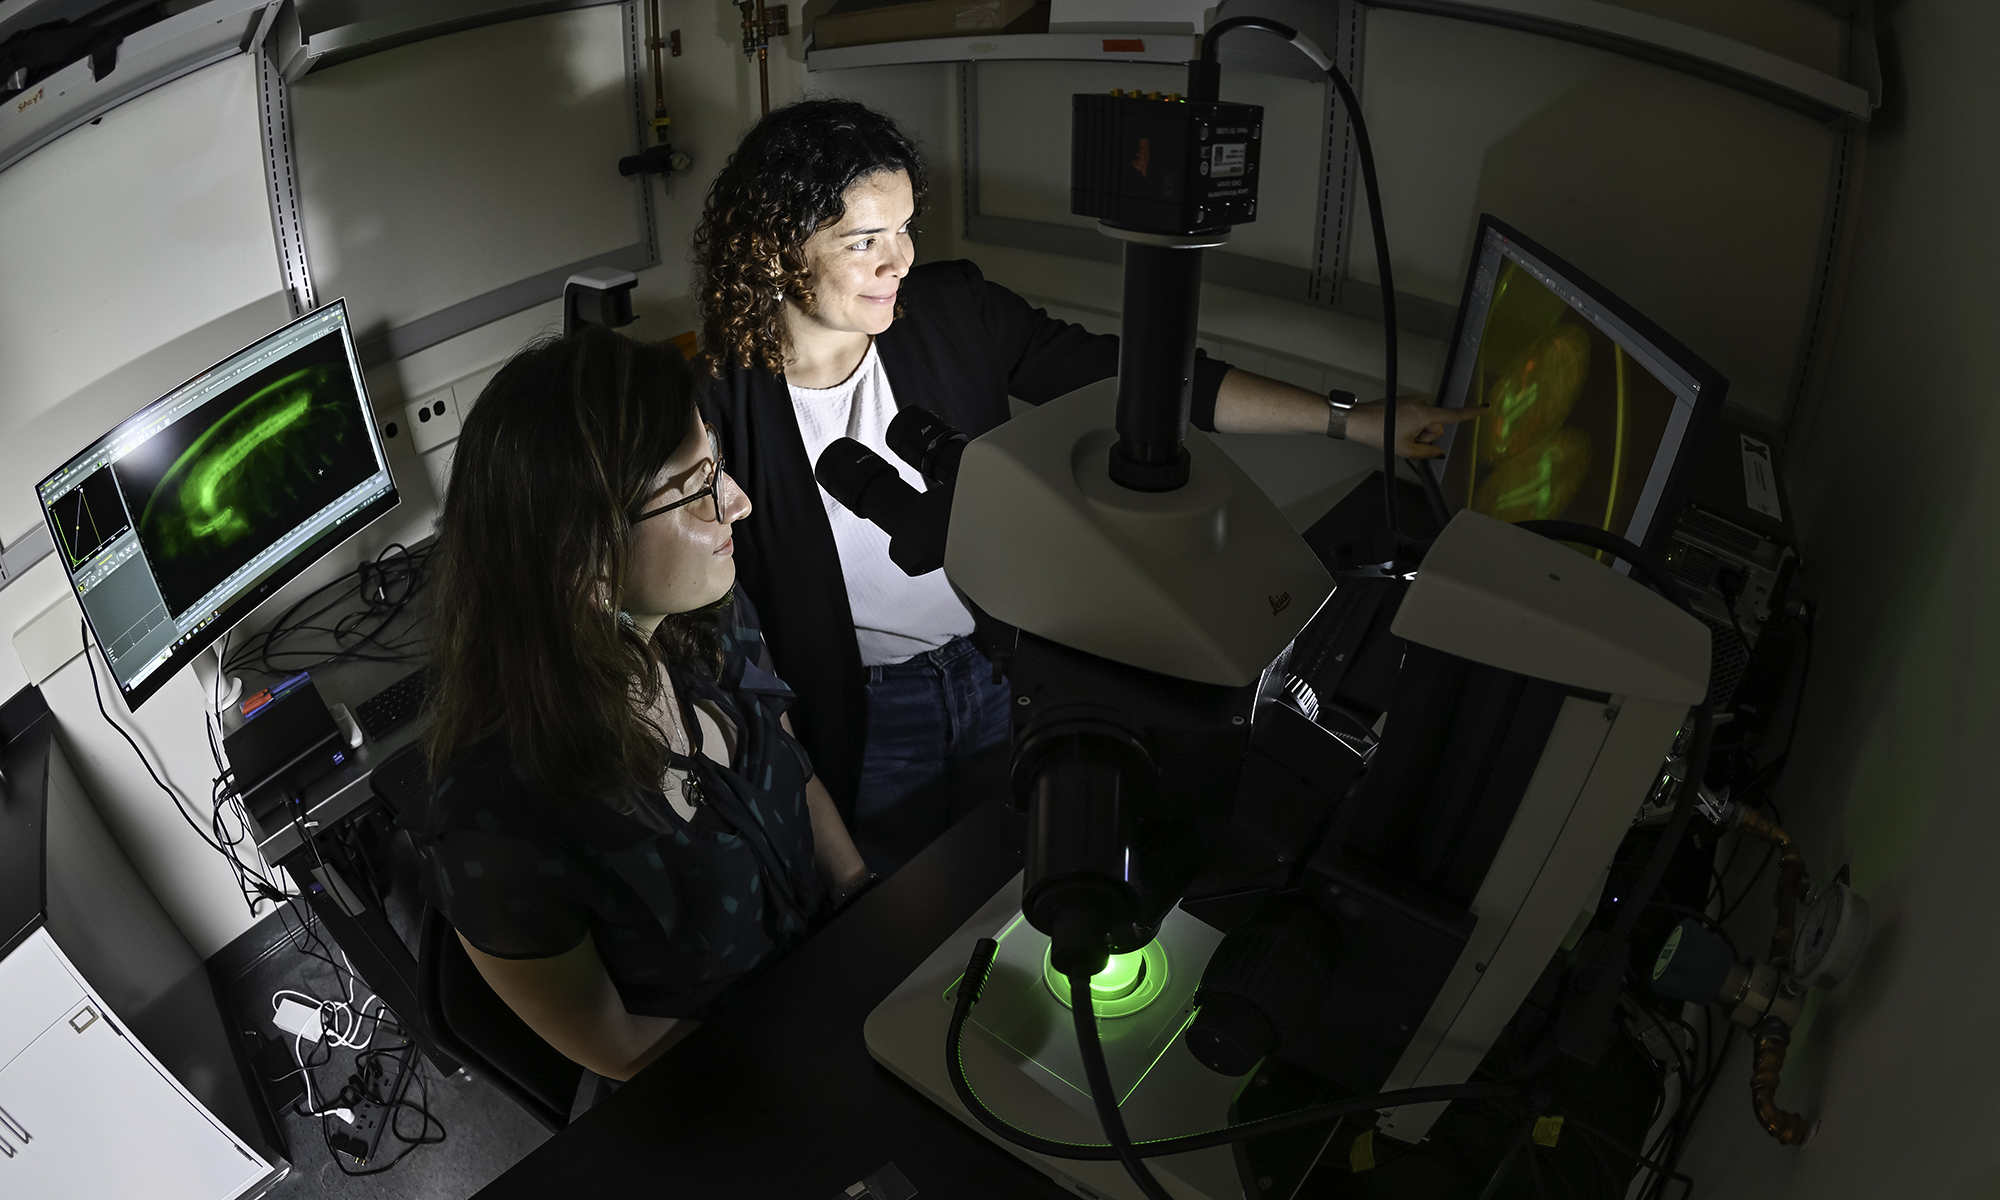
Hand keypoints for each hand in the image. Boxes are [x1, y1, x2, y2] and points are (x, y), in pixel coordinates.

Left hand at [1344, 393, 1483, 458]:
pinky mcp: (1406, 400)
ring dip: (1416, 430)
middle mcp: (1421, 402)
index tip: (1485, 408)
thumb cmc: (1378, 433)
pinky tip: (1395, 427)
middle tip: (1406, 439)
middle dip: (1425, 435)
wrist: (1358, 420)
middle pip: (1436, 424)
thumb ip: (1427, 452)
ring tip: (1397, 432)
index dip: (1471, 413)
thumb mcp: (1405, 450)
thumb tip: (1439, 452)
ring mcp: (1413, 400)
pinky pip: (1416, 415)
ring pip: (1426, 420)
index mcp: (1424, 413)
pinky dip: (1410, 423)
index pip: (1453, 415)